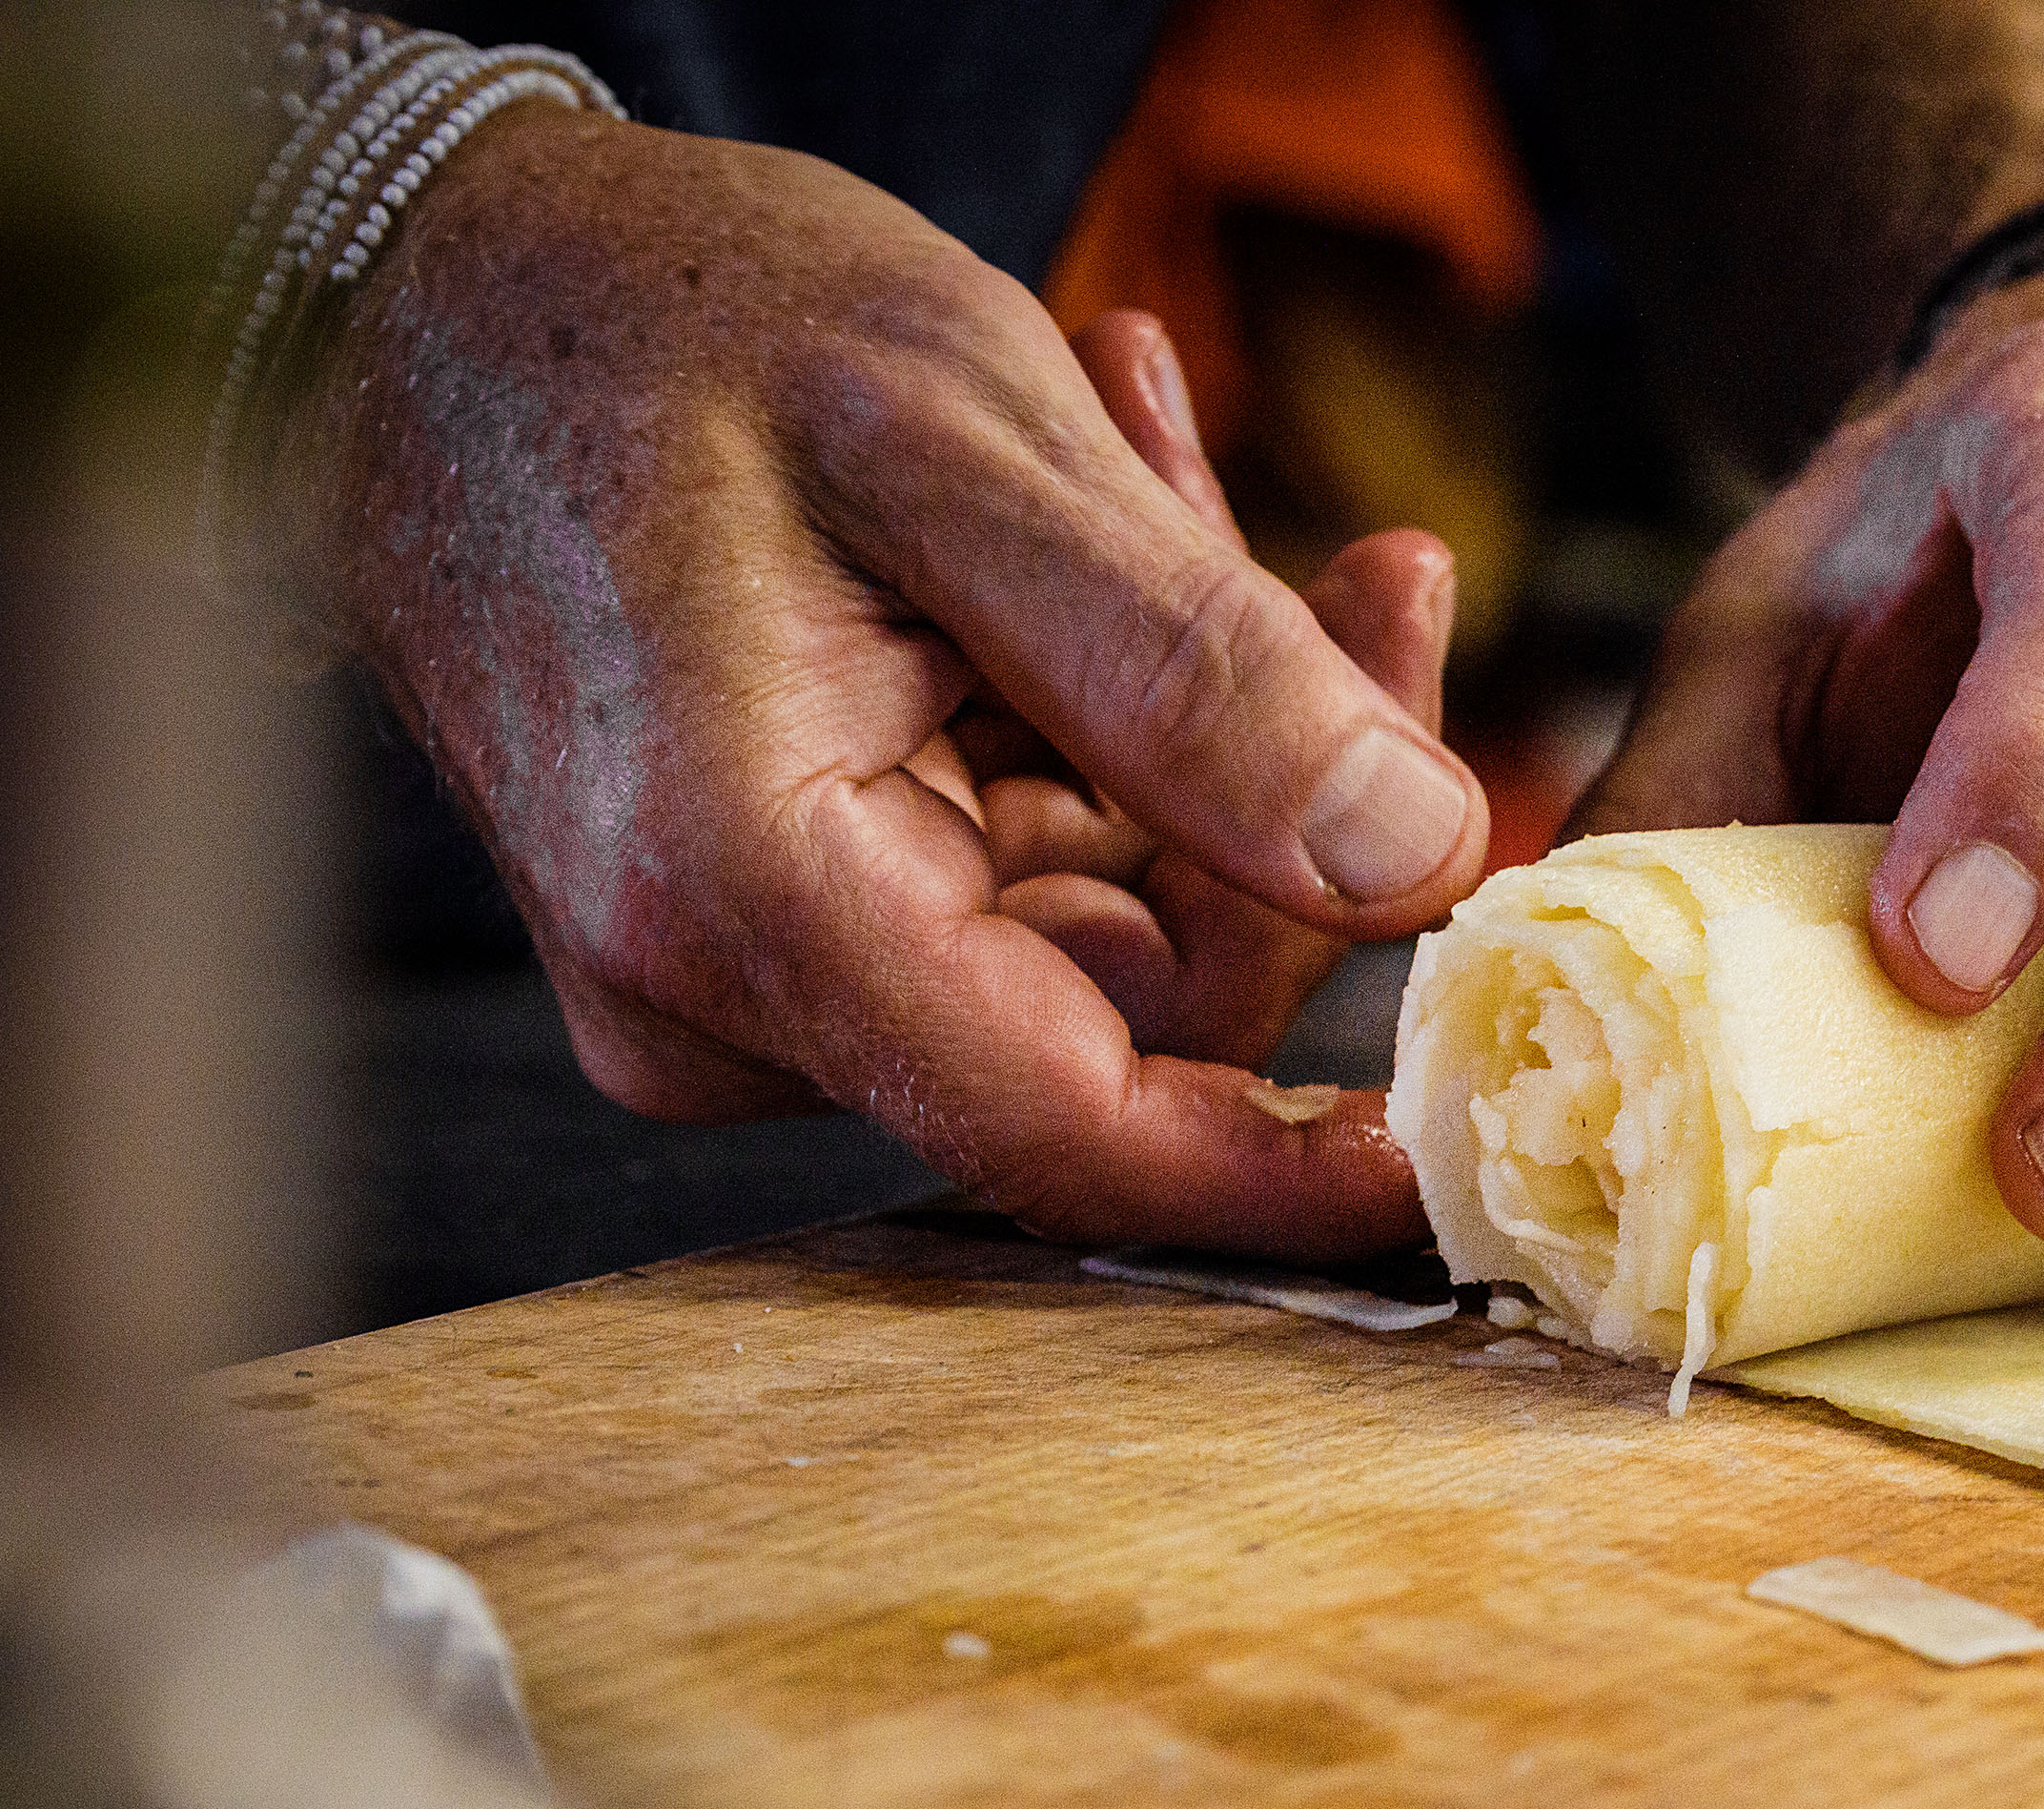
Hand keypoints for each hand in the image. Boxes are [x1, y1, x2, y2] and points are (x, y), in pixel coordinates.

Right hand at [284, 110, 1491, 1258]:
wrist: (442, 288)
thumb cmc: (659, 317)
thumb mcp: (963, 437)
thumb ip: (1198, 670)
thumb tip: (1413, 857)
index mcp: (748, 899)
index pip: (1079, 1134)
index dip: (1298, 1152)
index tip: (1468, 1116)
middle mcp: (723, 992)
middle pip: (1137, 1003)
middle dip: (1289, 794)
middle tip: (1377, 573)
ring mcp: (741, 973)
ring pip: (1106, 923)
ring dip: (1196, 721)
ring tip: (1164, 457)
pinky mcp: (779, 924)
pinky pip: (1026, 873)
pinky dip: (1101, 719)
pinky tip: (1098, 527)